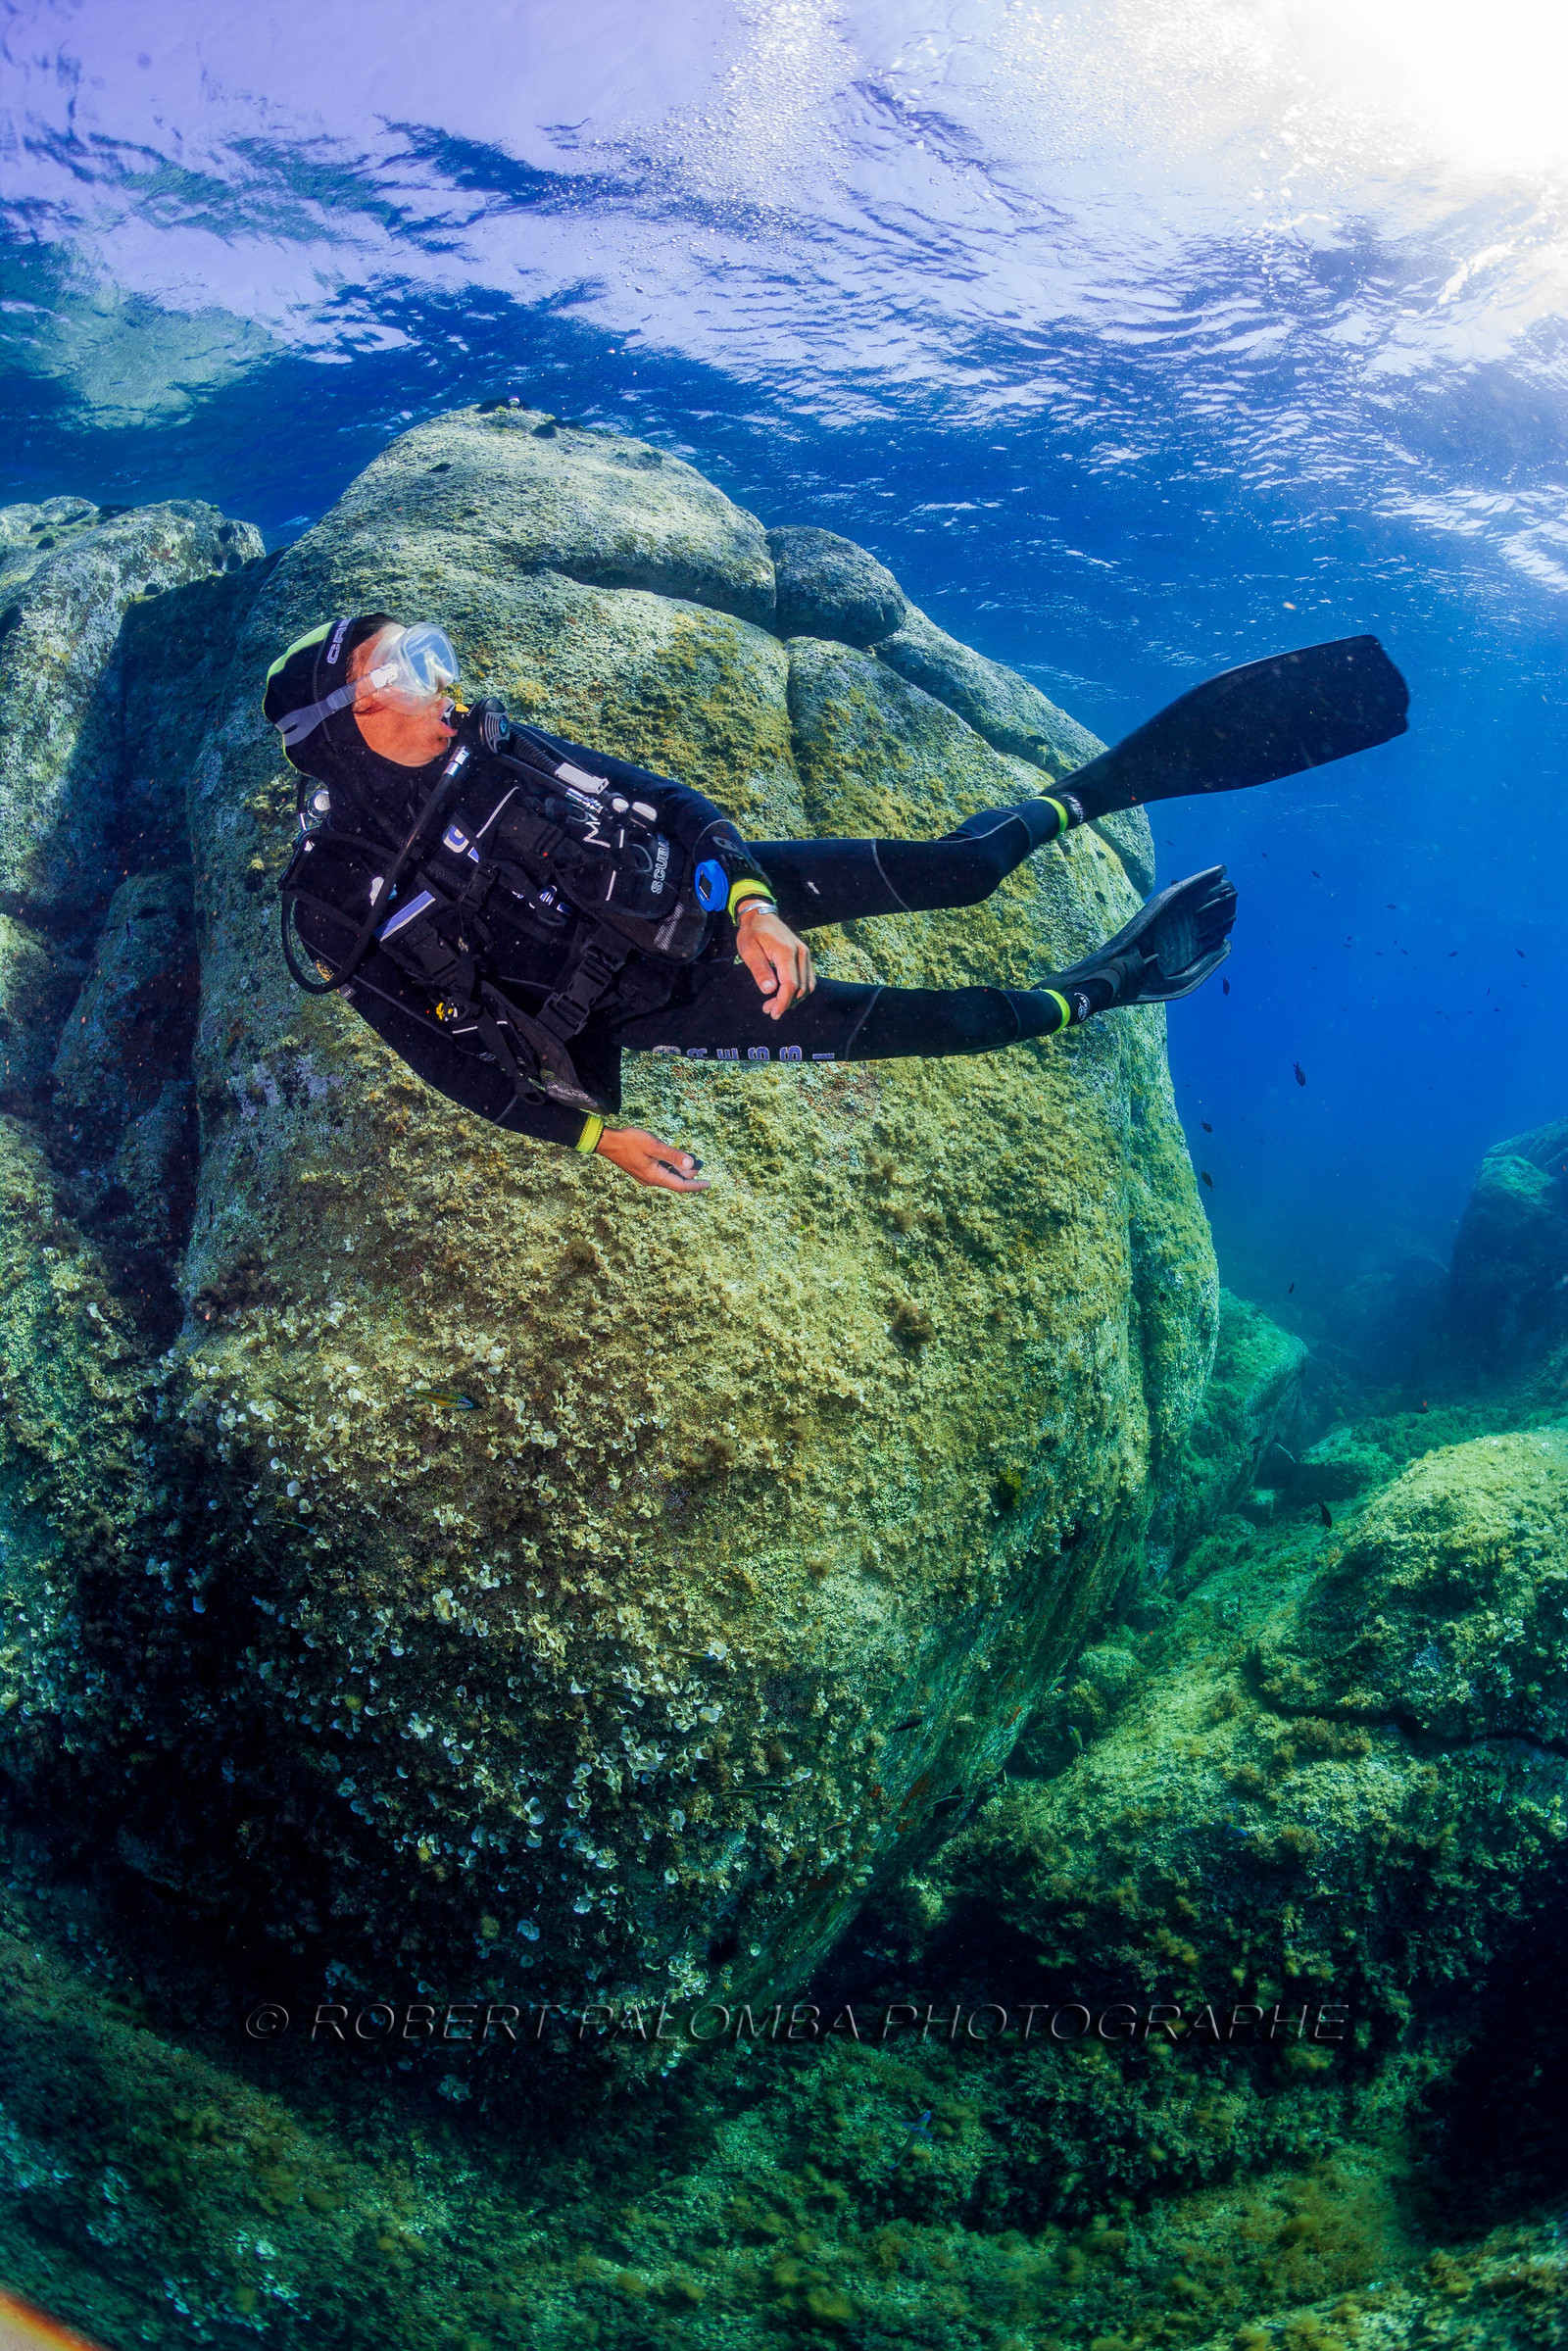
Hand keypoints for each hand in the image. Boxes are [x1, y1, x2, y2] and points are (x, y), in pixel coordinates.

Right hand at [594, 1126, 709, 1192]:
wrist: (607, 1142)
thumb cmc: (630, 1141)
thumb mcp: (654, 1145)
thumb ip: (672, 1155)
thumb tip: (691, 1163)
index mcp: (655, 1176)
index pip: (681, 1186)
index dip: (696, 1185)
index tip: (708, 1184)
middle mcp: (651, 1180)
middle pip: (676, 1181)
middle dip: (690, 1174)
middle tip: (700, 1161)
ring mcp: (645, 1177)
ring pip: (669, 1177)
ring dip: (680, 1170)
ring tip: (690, 1158)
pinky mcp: (642, 1171)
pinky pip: (661, 1173)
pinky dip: (671, 1167)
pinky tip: (674, 1158)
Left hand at [736, 903, 815, 1019]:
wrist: (761, 915)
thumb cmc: (752, 933)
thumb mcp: (749, 950)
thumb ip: (760, 970)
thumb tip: (769, 990)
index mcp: (786, 952)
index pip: (790, 984)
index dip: (783, 1002)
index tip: (773, 1013)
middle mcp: (801, 953)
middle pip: (800, 988)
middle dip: (786, 1003)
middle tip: (767, 1009)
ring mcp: (805, 954)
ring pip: (807, 985)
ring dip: (793, 999)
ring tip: (775, 1004)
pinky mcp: (805, 956)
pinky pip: (808, 979)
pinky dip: (799, 990)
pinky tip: (785, 995)